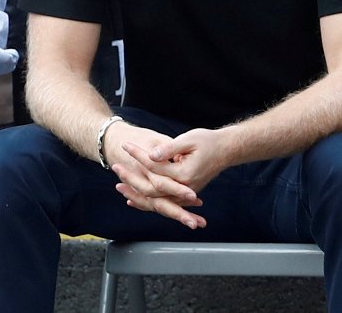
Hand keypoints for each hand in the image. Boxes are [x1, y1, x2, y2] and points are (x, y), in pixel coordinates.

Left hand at [113, 127, 229, 229]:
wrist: (226, 150)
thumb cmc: (208, 141)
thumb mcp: (188, 140)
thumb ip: (168, 149)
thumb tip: (150, 155)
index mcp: (184, 174)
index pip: (154, 167)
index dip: (139, 155)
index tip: (126, 145)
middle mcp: (184, 189)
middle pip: (151, 189)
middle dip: (131, 178)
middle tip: (115, 167)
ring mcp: (184, 194)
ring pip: (156, 200)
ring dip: (136, 193)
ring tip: (119, 186)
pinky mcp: (184, 194)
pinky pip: (163, 202)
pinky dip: (147, 201)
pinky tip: (134, 198)